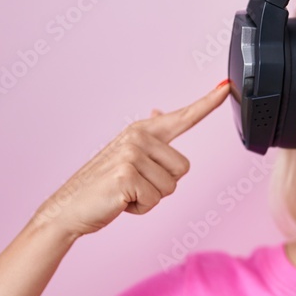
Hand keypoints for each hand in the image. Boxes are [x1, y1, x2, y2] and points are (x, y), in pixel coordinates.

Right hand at [33, 80, 230, 238]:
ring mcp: (131, 155)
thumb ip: (149, 138)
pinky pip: (154, 200)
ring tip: (125, 192)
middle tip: (134, 185)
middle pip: (183, 169)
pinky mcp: (127, 176)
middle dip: (162, 185)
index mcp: (141, 131)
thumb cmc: (103, 185)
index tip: (225, 87)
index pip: (182, 116)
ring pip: (170, 187)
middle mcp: (137, 138)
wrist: (69, 207)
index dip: (207, 103)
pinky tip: (120, 201)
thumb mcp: (126, 155)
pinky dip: (140, 209)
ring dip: (149, 198)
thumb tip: (159, 113)